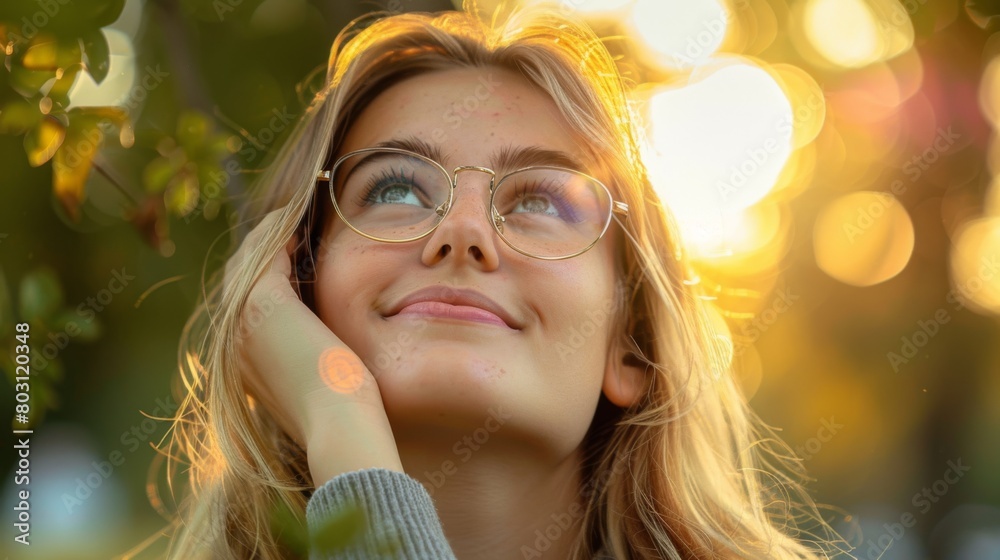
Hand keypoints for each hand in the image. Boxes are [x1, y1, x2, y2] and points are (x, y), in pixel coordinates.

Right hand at [223, 209, 403, 484]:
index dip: (262, 276)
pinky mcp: (263, 304)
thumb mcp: (313, 380)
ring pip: (247, 262)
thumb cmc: (340, 410)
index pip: (243, 304)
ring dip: (268, 239)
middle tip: (288, 231)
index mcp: (242, 361)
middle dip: (260, 252)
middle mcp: (233, 340)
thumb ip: (304, 356)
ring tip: (292, 223)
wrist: (339, 425)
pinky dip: (278, 235)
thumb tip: (319, 339)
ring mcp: (243, 321)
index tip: (287, 257)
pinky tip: (297, 227)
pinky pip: (265, 253)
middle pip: (238, 278)